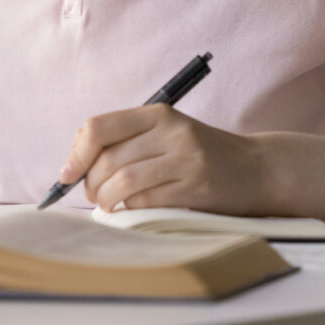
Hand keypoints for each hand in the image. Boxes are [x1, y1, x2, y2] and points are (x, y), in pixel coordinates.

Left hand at [58, 104, 269, 213]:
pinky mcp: (196, 188)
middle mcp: (172, 131)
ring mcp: (186, 159)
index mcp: (158, 113)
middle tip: (93, 196)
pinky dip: (131, 210)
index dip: (76, 154)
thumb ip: (128, 140)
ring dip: (107, 200)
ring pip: (124, 181)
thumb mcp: (167, 133)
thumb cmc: (201, 153)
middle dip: (91, 183)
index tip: (67, 174)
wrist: (257, 169)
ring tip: (108, 206)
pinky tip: (132, 211)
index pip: (99, 128)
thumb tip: (75, 162)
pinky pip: (148, 202)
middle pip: (108, 159)